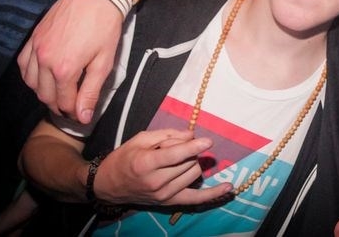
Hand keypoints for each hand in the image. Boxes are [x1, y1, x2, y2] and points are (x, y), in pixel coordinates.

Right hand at [17, 0, 123, 123]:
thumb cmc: (105, 28)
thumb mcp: (103, 62)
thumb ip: (90, 92)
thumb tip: (82, 117)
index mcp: (64, 68)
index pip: (63, 101)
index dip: (72, 112)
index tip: (80, 114)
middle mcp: (44, 59)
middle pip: (44, 95)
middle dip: (58, 105)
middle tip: (71, 106)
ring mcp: (36, 47)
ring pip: (31, 82)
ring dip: (43, 92)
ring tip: (59, 93)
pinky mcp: (33, 36)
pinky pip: (24, 64)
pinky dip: (31, 76)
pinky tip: (42, 76)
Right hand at [96, 129, 232, 205]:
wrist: (110, 185)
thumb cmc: (125, 158)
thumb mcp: (141, 139)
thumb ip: (167, 135)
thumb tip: (191, 134)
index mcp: (146, 163)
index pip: (176, 155)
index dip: (194, 146)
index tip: (208, 141)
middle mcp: (156, 182)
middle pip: (188, 162)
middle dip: (188, 150)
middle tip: (174, 147)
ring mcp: (164, 195)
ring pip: (194, 174)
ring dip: (192, 162)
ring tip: (176, 159)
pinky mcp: (170, 202)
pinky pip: (197, 199)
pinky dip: (213, 194)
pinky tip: (228, 187)